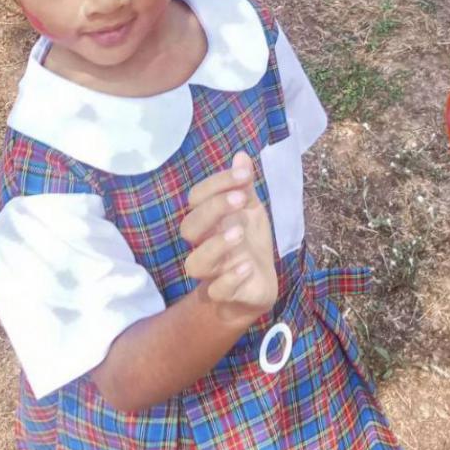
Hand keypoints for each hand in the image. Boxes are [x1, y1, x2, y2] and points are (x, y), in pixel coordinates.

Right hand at [181, 151, 277, 321]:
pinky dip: (230, 279)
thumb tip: (241, 155)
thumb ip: (244, 186)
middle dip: (213, 210)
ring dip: (216, 246)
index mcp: (208, 220)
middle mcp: (204, 244)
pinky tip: (246, 266)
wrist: (260, 282)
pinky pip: (218, 291)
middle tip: (242, 199)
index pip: (197, 198)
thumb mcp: (251, 210)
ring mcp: (213, 271)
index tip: (244, 175)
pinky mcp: (226, 294)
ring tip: (239, 233)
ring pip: (195, 264)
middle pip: (189, 228)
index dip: (217, 183)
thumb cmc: (250, 241)